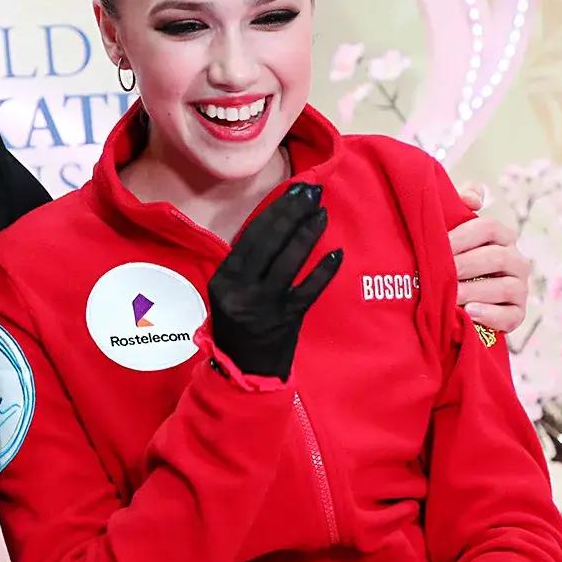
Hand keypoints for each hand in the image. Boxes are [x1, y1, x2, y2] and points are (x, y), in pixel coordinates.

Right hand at [208, 183, 342, 379]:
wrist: (244, 370)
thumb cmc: (237, 325)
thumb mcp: (229, 291)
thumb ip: (246, 263)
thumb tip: (276, 223)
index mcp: (225, 278)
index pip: (251, 235)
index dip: (274, 210)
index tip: (293, 190)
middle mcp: (242, 288)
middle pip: (270, 241)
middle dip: (292, 212)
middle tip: (311, 192)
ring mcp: (265, 304)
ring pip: (290, 260)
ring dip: (308, 233)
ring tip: (321, 212)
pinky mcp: (288, 318)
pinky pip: (309, 289)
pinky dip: (324, 270)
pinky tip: (337, 252)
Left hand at [448, 186, 528, 332]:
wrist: (453, 297)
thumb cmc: (451, 256)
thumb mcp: (451, 230)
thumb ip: (459, 206)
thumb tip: (474, 196)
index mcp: (501, 236)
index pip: (489, 228)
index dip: (463, 235)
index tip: (439, 244)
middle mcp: (516, 260)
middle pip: (497, 258)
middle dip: (465, 265)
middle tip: (438, 272)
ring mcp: (520, 288)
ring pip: (506, 287)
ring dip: (475, 291)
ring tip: (451, 296)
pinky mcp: (517, 314)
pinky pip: (510, 315)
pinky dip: (490, 315)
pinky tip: (470, 312)